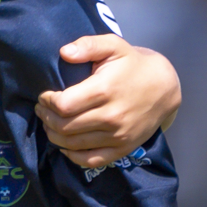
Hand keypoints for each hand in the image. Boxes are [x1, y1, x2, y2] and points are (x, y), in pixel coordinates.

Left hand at [38, 35, 180, 169]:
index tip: (45, 96)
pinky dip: (72, 155)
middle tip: (42, 110)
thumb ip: (88, 45)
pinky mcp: (123, 149)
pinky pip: (90, 160)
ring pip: (73, 144)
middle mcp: (111, 117)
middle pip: (64, 126)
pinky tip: (65, 145)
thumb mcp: (114, 46)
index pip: (63, 105)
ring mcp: (118, 136)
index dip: (48, 102)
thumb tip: (64, 52)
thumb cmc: (133, 65)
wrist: (164, 88)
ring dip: (54, 135)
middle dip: (46, 118)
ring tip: (49, 124)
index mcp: (105, 90)